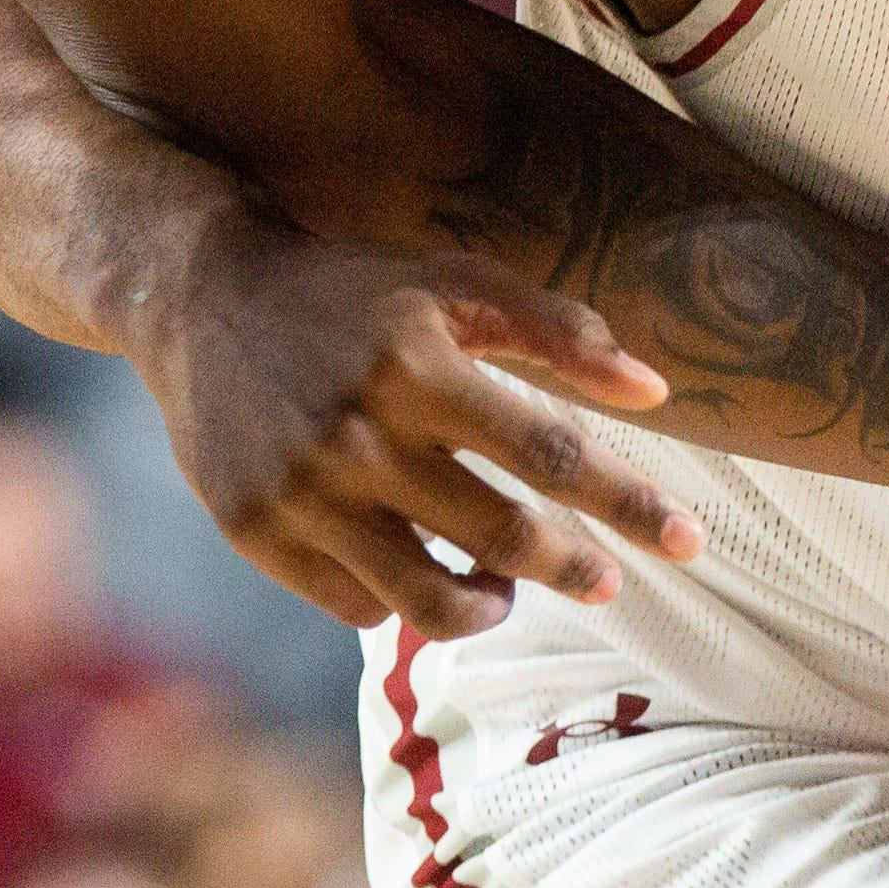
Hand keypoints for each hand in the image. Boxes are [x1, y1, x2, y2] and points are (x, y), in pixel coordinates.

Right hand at [139, 217, 706, 637]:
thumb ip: (558, 331)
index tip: (688, 541)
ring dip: (488, 603)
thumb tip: (656, 391)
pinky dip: (401, 600)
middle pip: (500, 536)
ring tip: (503, 587)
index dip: (629, 503)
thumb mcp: (456, 280)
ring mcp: (301, 493)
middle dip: (573, 567)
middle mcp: (358, 434)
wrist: (200, 298)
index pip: (551, 453)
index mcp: (417, 364)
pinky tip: (414, 563)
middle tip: (604, 580)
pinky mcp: (255, 534)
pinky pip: (358, 607)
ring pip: (427, 600)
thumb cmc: (353, 290)